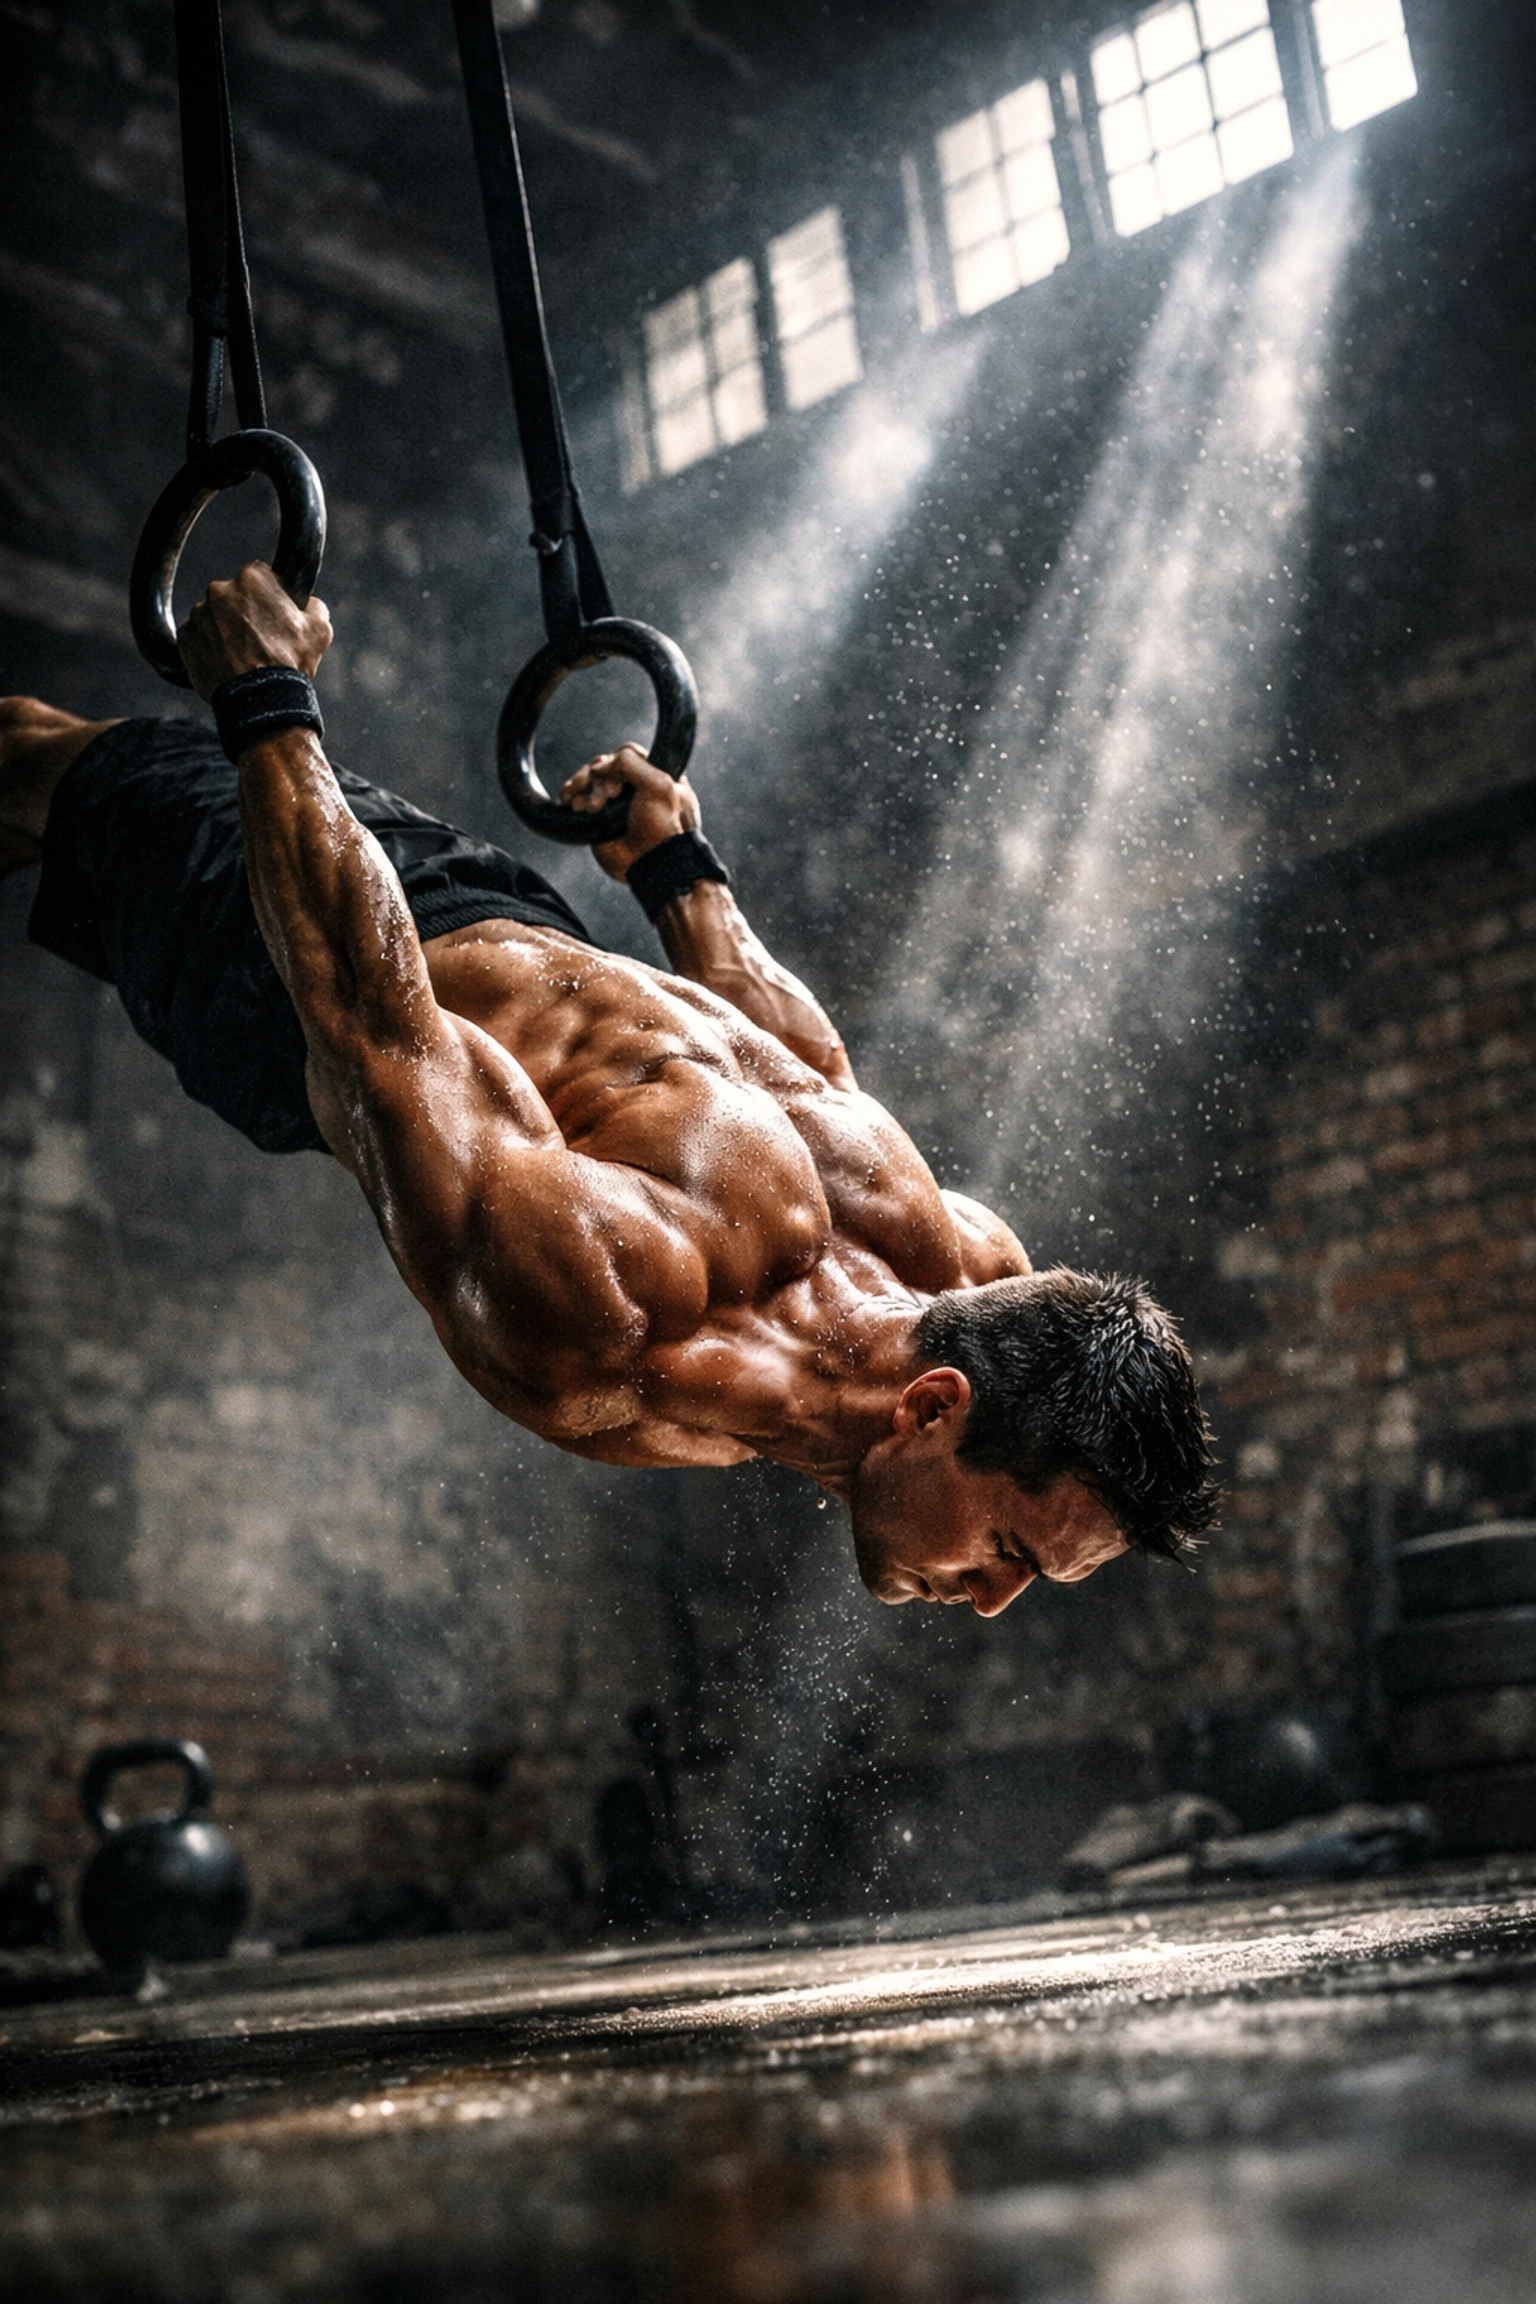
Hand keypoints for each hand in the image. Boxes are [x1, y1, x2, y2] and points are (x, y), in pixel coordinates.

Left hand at [180, 560, 332, 702]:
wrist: (261, 701)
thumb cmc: (291, 664)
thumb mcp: (320, 629)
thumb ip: (312, 605)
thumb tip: (306, 603)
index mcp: (252, 579)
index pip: (261, 577)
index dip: (271, 597)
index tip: (275, 615)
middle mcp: (219, 591)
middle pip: (235, 596)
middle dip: (246, 613)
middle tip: (261, 639)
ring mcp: (199, 615)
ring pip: (215, 617)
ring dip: (227, 630)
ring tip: (244, 656)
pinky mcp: (186, 639)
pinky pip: (200, 638)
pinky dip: (211, 648)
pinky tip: (228, 663)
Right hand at [560, 742, 701, 883]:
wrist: (651, 864)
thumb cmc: (663, 828)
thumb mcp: (658, 785)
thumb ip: (630, 763)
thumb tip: (597, 766)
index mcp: (656, 774)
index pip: (628, 753)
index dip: (617, 763)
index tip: (618, 785)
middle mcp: (634, 785)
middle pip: (604, 764)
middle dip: (600, 780)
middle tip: (608, 798)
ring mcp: (615, 801)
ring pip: (588, 778)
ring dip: (584, 788)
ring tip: (591, 808)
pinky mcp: (598, 816)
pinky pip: (577, 795)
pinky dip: (571, 796)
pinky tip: (571, 803)